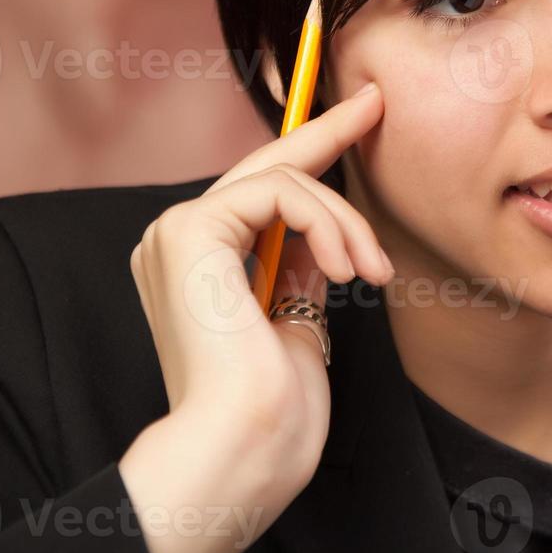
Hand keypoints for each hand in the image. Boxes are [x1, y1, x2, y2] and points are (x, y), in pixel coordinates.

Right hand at [120, 81, 389, 552]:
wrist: (241, 450)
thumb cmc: (271, 414)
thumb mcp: (297, 325)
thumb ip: (297, 271)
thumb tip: (321, 233)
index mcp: (195, 267)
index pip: (260, 193)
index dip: (311, 150)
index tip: (358, 117)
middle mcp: (175, 242)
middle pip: (265, 166)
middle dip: (328, 131)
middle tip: (376, 101)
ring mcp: (176, 232)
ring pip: (284, 180)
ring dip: (345, 223)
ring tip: (374, 273)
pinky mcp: (189, 229)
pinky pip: (279, 193)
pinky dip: (326, 223)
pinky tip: (343, 267)